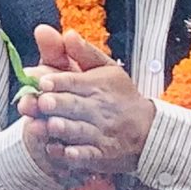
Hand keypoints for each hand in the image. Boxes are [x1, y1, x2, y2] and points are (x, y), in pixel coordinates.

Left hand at [19, 25, 155, 182]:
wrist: (148, 132)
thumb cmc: (119, 96)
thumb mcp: (106, 70)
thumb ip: (83, 53)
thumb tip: (67, 33)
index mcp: (97, 85)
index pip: (75, 81)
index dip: (58, 81)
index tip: (43, 82)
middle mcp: (99, 109)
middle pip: (75, 106)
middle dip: (59, 104)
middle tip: (43, 102)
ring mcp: (101, 133)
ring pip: (79, 131)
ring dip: (64, 129)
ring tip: (50, 125)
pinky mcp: (101, 155)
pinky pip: (88, 156)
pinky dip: (75, 156)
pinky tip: (63, 153)